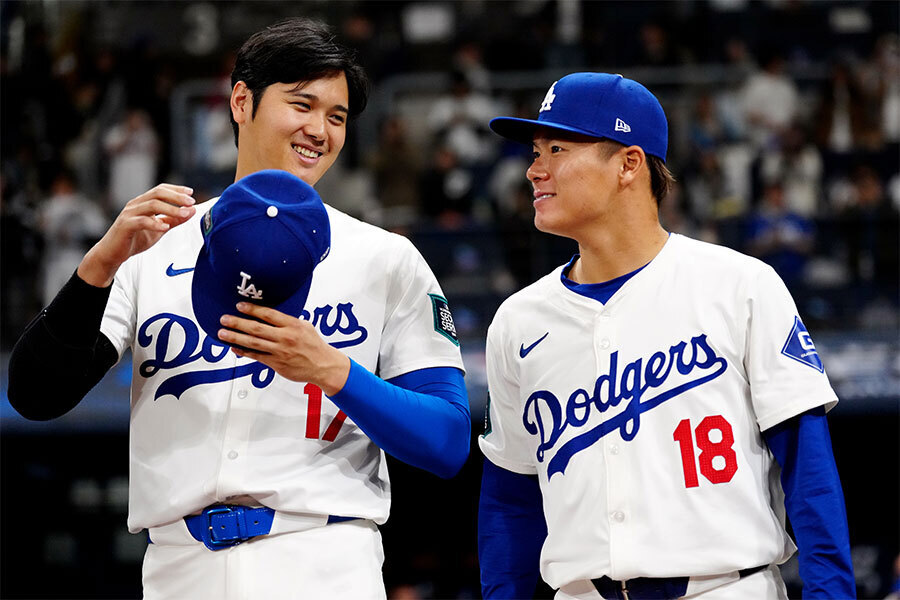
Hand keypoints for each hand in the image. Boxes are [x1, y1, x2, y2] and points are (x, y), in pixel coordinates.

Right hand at [78, 184, 195, 286]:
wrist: (113, 253)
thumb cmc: (134, 239)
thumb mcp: (159, 229)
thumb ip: (174, 220)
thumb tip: (191, 212)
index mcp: (143, 203)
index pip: (160, 189)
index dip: (176, 189)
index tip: (190, 192)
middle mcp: (136, 204)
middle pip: (157, 193)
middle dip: (176, 197)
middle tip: (190, 202)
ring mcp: (129, 214)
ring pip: (151, 205)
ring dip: (170, 209)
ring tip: (184, 214)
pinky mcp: (125, 226)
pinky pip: (141, 221)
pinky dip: (155, 223)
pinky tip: (165, 227)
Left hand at [218, 303, 350, 395]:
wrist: (323, 366)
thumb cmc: (315, 346)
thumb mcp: (305, 326)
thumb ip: (288, 321)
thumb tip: (271, 315)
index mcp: (293, 325)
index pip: (269, 314)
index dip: (252, 309)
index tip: (240, 306)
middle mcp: (285, 338)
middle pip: (256, 328)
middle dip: (237, 323)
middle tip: (224, 319)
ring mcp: (279, 351)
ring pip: (253, 343)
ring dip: (235, 337)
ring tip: (223, 333)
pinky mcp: (276, 364)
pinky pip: (256, 356)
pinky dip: (243, 352)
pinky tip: (234, 348)